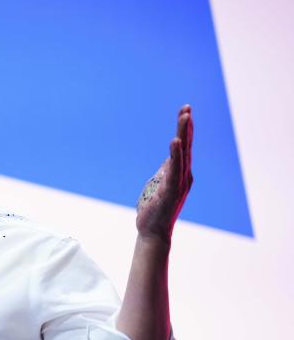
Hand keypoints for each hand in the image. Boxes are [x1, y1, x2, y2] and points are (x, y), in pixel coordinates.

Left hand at [136, 104, 193, 242]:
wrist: (153, 232)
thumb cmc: (156, 209)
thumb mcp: (159, 184)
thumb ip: (166, 171)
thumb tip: (169, 159)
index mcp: (181, 173)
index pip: (184, 147)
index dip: (185, 129)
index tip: (185, 110)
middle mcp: (184, 176)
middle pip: (186, 146)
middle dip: (186, 126)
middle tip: (187, 107)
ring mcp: (179, 183)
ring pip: (182, 155)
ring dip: (183, 135)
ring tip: (185, 117)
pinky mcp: (170, 191)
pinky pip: (173, 170)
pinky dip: (175, 155)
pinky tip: (175, 141)